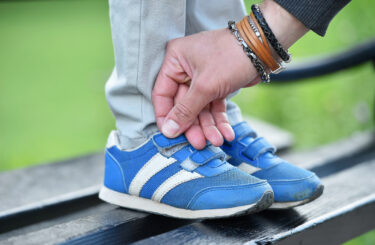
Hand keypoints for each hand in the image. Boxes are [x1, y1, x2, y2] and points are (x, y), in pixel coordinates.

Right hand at [152, 0, 307, 148]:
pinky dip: (219, 119)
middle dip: (193, 125)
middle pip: (183, 105)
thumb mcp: (205, 86)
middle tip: (199, 143)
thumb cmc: (231, 56)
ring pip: (200, 108)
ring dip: (208, 126)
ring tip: (216, 141)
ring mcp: (202, 78)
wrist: (264, 48)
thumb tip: (168, 130)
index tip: (171, 136)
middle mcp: (185, 69)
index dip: (166, 117)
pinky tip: (226, 133)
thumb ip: (185, 110)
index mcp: (175, 61)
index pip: (162, 94)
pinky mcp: (217, 85)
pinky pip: (213, 106)